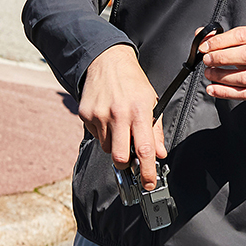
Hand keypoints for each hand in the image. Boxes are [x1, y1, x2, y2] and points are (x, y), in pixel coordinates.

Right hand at [78, 45, 165, 190]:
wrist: (108, 61)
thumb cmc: (133, 82)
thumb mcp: (152, 101)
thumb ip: (156, 130)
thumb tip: (160, 153)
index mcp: (140, 111)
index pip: (145, 150)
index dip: (147, 172)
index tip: (149, 183)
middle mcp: (119, 114)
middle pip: (120, 157)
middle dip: (126, 164)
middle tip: (130, 157)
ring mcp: (100, 115)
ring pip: (107, 148)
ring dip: (115, 144)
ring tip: (120, 125)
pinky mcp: (86, 115)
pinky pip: (96, 136)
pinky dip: (104, 133)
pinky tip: (108, 118)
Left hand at [201, 25, 245, 104]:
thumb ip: (227, 37)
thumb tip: (201, 35)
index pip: (242, 35)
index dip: (220, 41)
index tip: (205, 46)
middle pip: (245, 55)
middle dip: (221, 58)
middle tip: (207, 60)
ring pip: (244, 77)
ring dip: (221, 77)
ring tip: (209, 74)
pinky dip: (226, 92)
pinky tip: (214, 89)